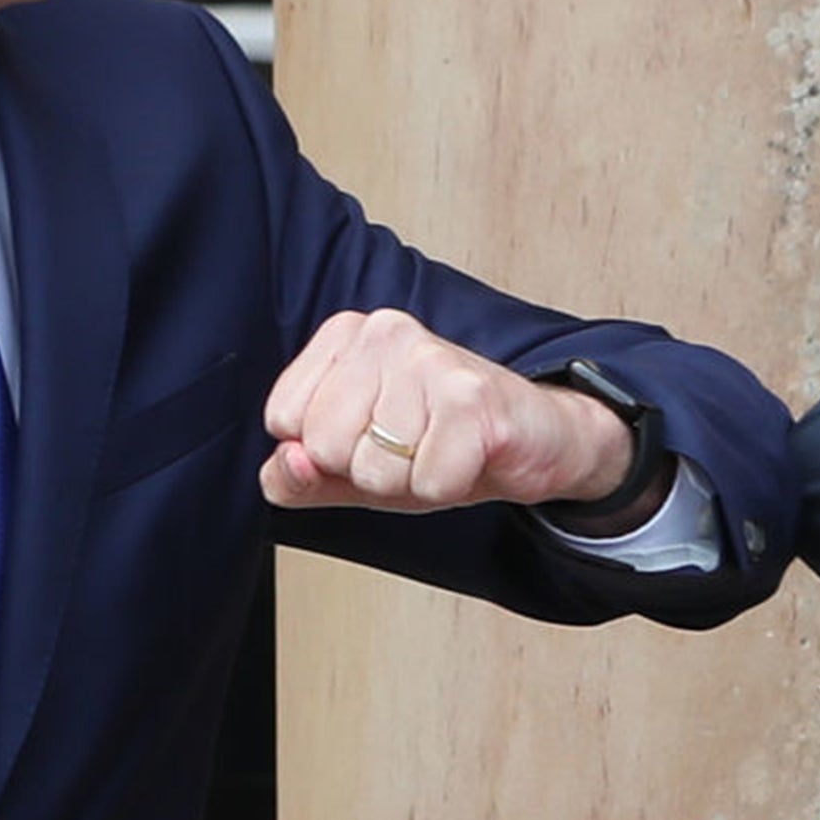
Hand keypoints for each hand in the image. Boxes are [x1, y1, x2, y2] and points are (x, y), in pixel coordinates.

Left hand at [259, 309, 634, 513]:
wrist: (537, 437)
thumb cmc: (441, 441)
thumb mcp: (352, 466)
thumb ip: (297, 476)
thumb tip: (286, 464)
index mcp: (345, 336)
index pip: (283, 420)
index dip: (327, 453)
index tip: (373, 436)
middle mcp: (384, 332)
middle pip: (323, 446)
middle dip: (368, 470)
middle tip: (413, 447)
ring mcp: (429, 359)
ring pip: (375, 470)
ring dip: (412, 481)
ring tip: (441, 450)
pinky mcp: (470, 396)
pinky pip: (426, 482)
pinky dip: (447, 487)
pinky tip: (466, 457)